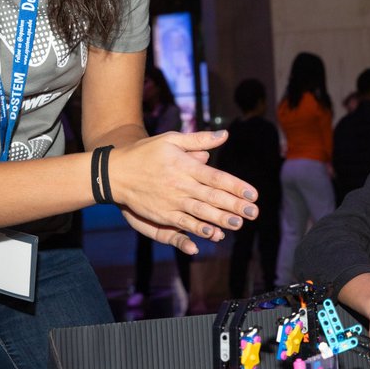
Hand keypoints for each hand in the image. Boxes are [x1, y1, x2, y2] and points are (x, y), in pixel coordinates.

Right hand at [112, 130, 257, 253]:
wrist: (116, 171)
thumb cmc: (146, 152)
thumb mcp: (171, 140)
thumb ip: (198, 139)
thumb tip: (224, 134)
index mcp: (185, 166)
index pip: (217, 177)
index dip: (236, 186)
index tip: (253, 194)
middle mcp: (180, 184)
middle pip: (213, 196)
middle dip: (235, 205)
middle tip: (254, 212)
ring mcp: (171, 201)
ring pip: (201, 212)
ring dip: (221, 219)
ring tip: (239, 224)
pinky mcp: (162, 214)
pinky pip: (183, 223)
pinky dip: (198, 229)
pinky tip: (213, 234)